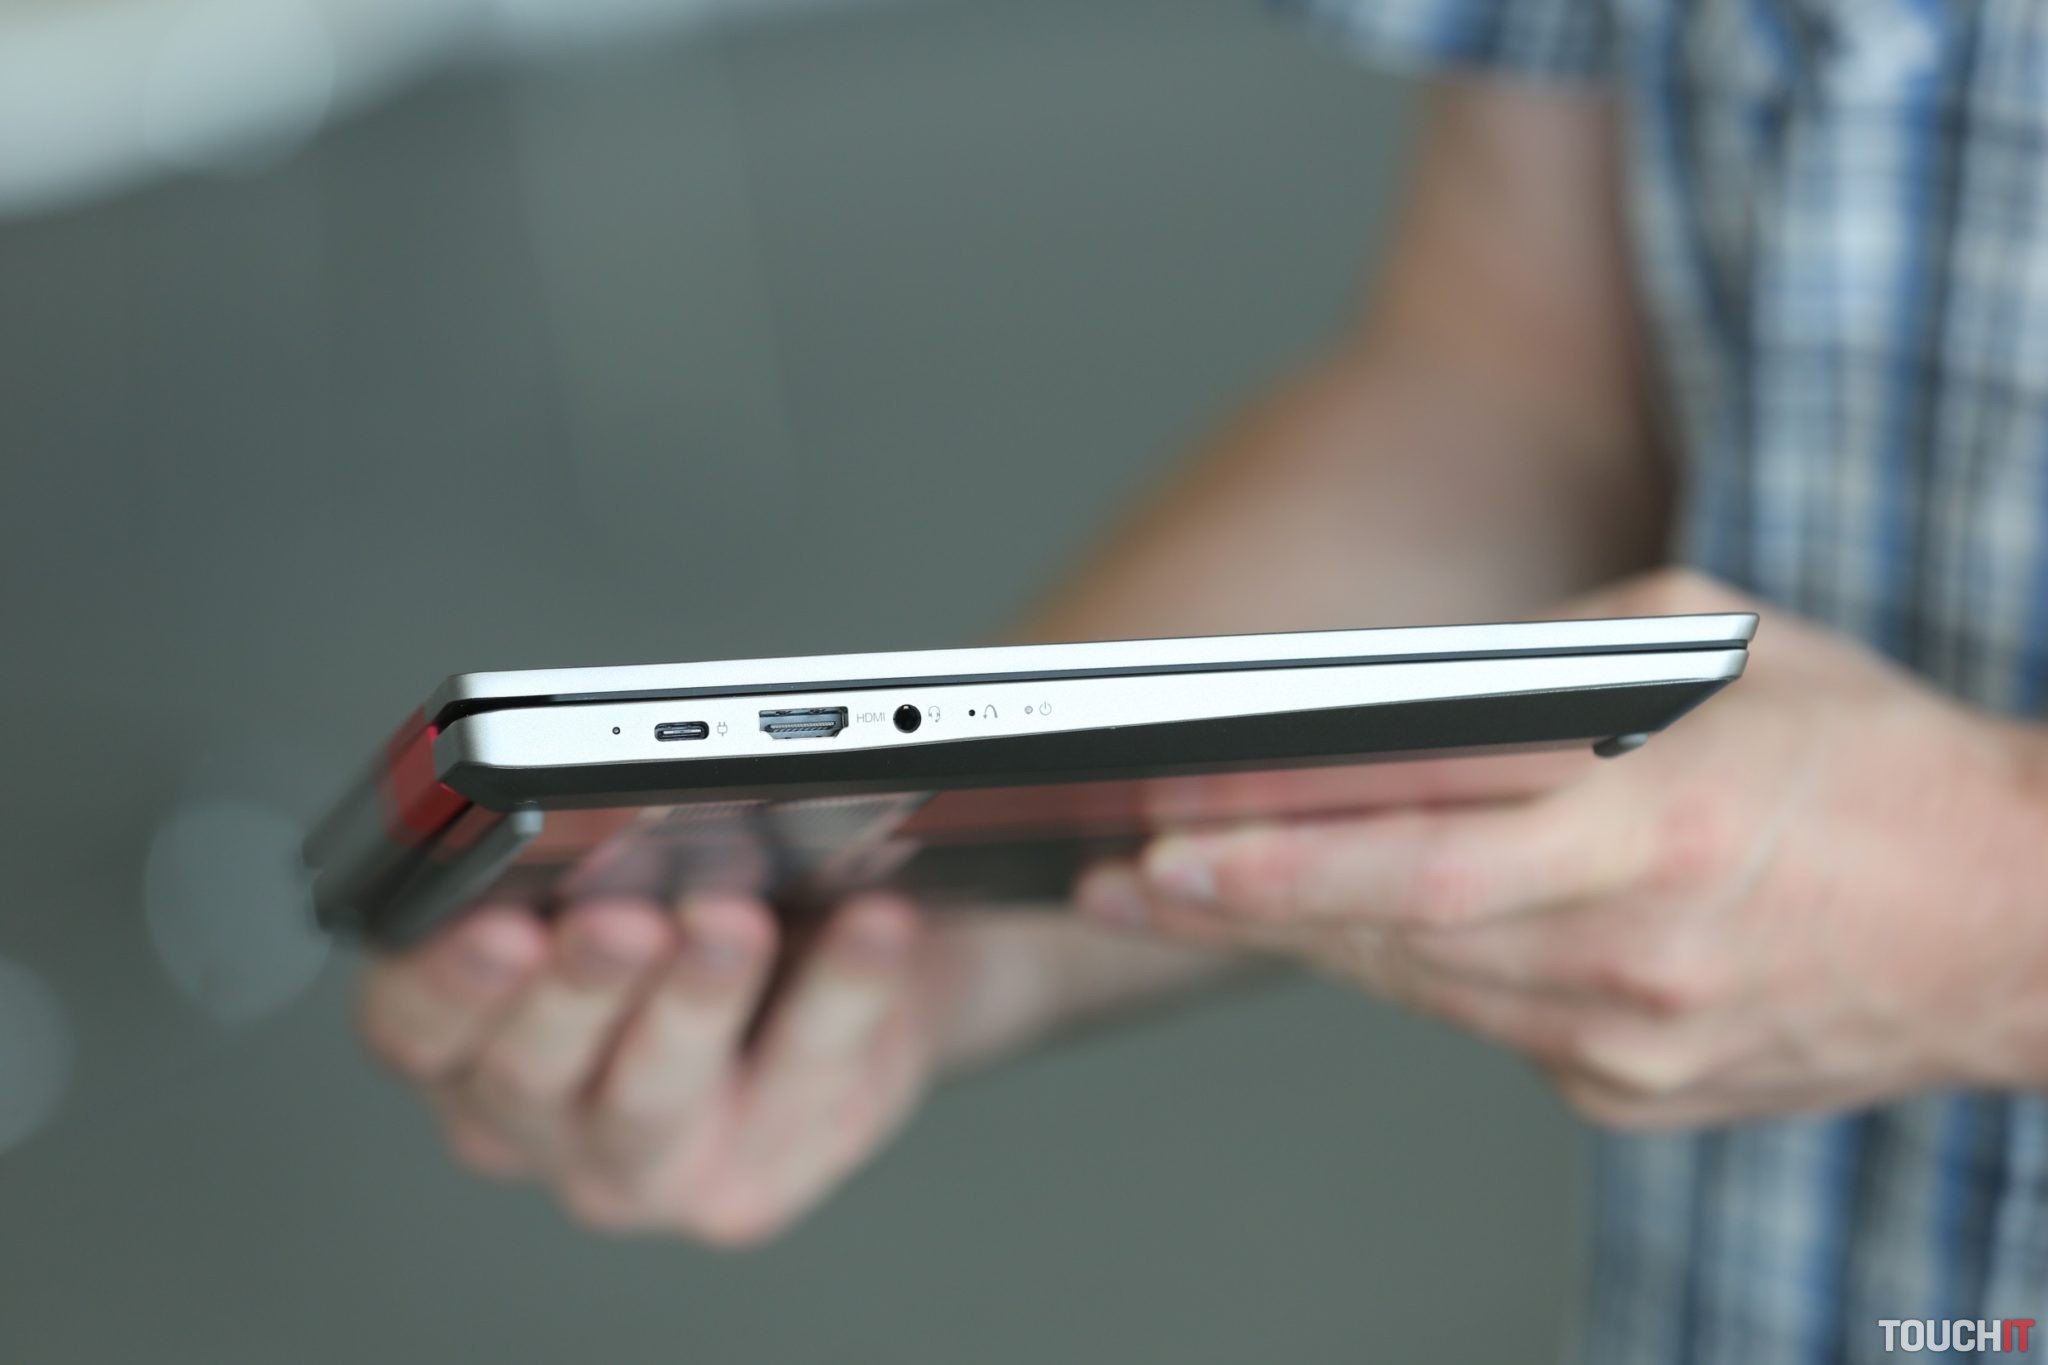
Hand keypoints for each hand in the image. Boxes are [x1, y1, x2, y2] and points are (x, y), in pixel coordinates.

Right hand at [359, 891, 945, 1243]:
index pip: (412, 1020)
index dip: (445, 979)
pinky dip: (844, 991)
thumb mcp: (625, 853)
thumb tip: (613, 791)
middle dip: (579, 987)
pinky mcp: (749, 1187)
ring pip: (652, 1098)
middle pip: (529, 1071)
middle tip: (623, 919)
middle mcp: (528, 1116)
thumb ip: (590, 838)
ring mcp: (637, 1167)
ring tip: (736, 921)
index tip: (500, 922)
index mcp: (459, 1030)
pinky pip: (803, 1081)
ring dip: (696, 1002)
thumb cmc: (705, 889)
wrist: (840, 960)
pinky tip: (873, 926)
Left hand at [1077, 568, 2047, 1127]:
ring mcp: (1629, 1039)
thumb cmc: (1870, 753)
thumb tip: (1404, 697)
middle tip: (1114, 880)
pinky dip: (1412, 972)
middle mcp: (1626, 947)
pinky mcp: (1634, 1091)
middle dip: (1234, 904)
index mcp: (1644, 819)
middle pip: (1381, 932)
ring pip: (1417, 985)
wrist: (2019, 920)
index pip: (1404, 846)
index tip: (1158, 829)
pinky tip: (1348, 933)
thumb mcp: (1713, 641)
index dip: (1267, 847)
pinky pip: (1485, 1022)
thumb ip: (1547, 665)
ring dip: (1302, 940)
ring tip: (1180, 902)